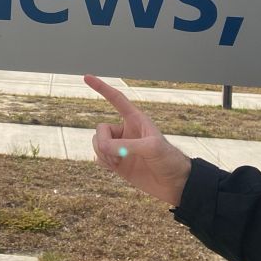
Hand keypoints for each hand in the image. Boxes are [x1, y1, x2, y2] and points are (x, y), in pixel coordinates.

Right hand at [84, 74, 191, 206]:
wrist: (175, 184)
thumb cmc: (168, 159)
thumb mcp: (151, 147)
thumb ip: (126, 145)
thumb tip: (104, 148)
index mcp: (135, 120)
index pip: (116, 99)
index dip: (101, 88)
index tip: (86, 77)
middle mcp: (125, 132)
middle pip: (100, 129)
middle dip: (103, 142)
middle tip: (115, 155)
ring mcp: (120, 147)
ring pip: (97, 143)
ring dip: (103, 153)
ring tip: (117, 163)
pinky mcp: (117, 163)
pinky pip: (99, 158)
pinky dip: (103, 162)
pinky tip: (115, 168)